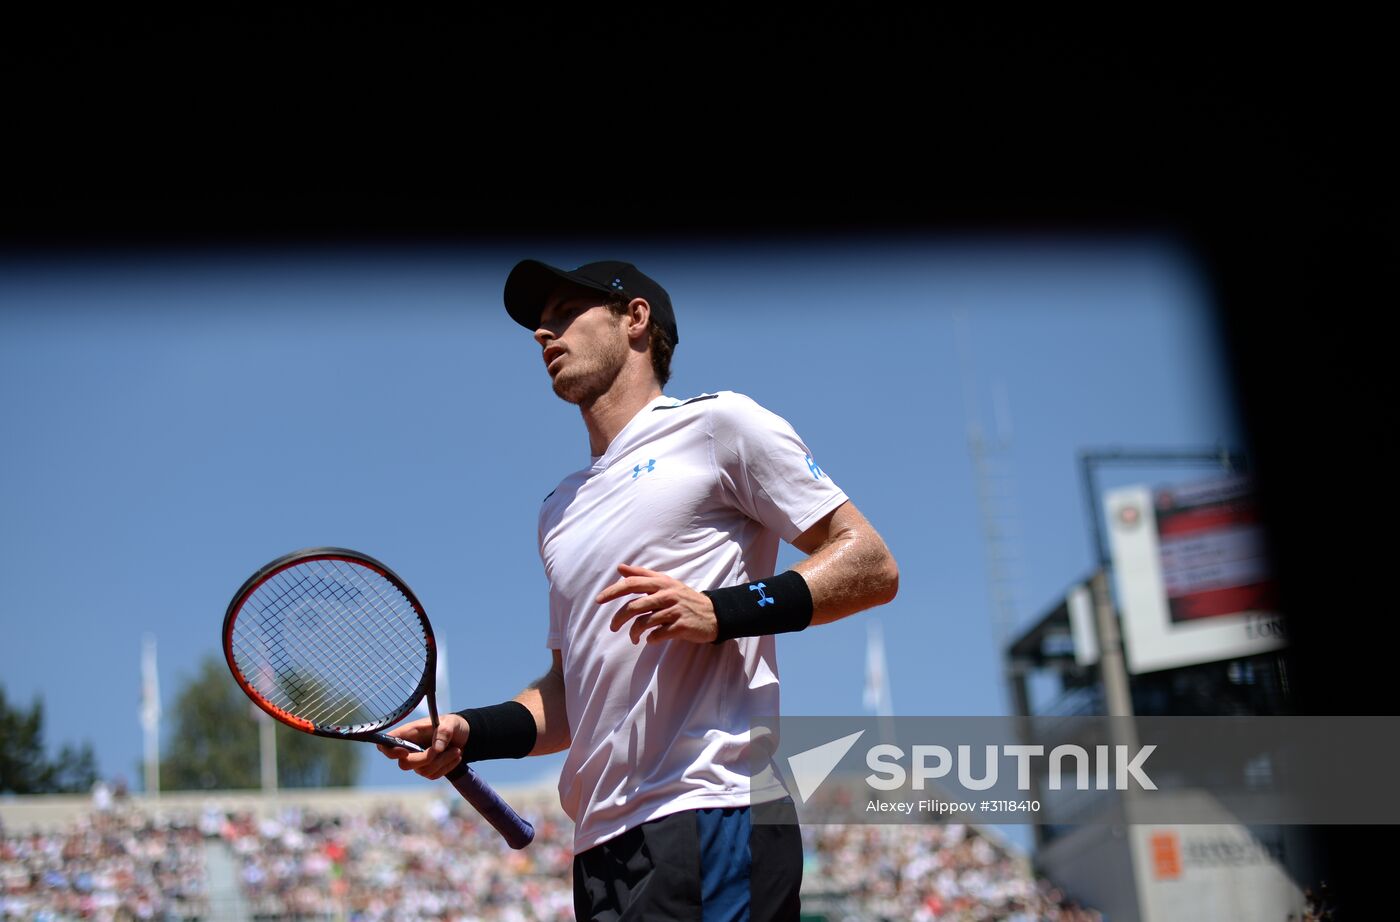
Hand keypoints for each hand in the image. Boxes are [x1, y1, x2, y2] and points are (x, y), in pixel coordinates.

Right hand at [374, 713, 467, 779]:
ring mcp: (418, 761)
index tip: (405, 752)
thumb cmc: (452, 725)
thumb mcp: (451, 723)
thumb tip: (436, 749)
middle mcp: (410, 749)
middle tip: (441, 750)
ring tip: (456, 750)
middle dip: (425, 759)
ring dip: (442, 761)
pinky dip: (447, 767)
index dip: (390, 752)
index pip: (386, 745)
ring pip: (422, 771)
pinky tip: (456, 756)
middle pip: (404, 764)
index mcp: (409, 733)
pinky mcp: (428, 769)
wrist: (464, 736)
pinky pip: (433, 775)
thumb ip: (444, 732)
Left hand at [598, 563, 718, 644]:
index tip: (599, 600)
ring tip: (634, 638)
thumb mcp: (666, 582)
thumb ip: (642, 575)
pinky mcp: (681, 626)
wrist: (714, 614)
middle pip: (634, 606)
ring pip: (644, 622)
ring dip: (634, 633)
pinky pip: (658, 635)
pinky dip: (650, 640)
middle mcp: (667, 595)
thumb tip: (620, 567)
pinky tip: (650, 640)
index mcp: (661, 583)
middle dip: (618, 619)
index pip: (631, 584)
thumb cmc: (685, 598)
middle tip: (613, 628)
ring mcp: (674, 611)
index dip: (613, 591)